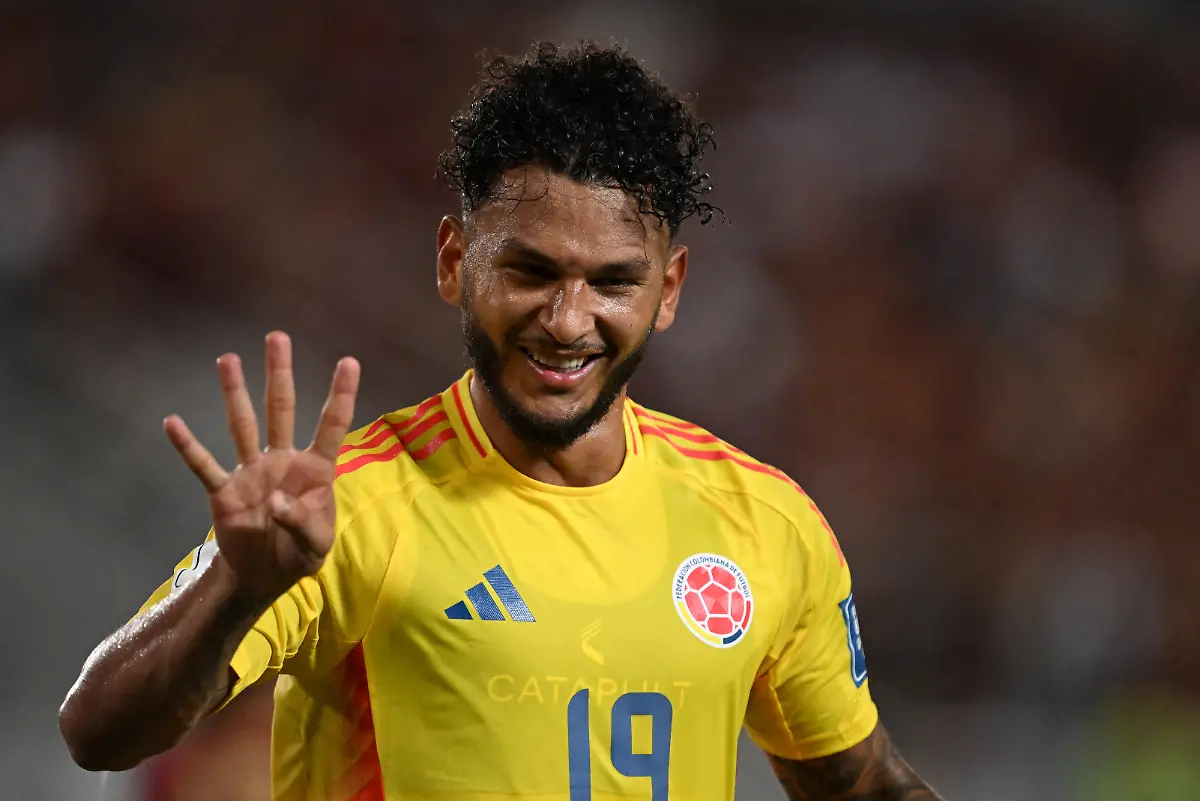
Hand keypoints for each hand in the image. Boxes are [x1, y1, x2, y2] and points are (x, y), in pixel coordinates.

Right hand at [163, 332, 359, 603]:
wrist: (263, 576)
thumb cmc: (299, 553)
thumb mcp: (316, 545)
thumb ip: (302, 522)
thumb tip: (275, 502)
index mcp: (315, 469)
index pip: (331, 426)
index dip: (341, 396)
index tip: (349, 361)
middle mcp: (282, 460)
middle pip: (281, 409)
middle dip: (280, 374)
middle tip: (277, 337)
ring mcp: (251, 472)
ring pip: (243, 425)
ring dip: (235, 393)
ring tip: (228, 359)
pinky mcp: (224, 491)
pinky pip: (204, 466)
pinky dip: (188, 446)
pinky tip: (172, 422)